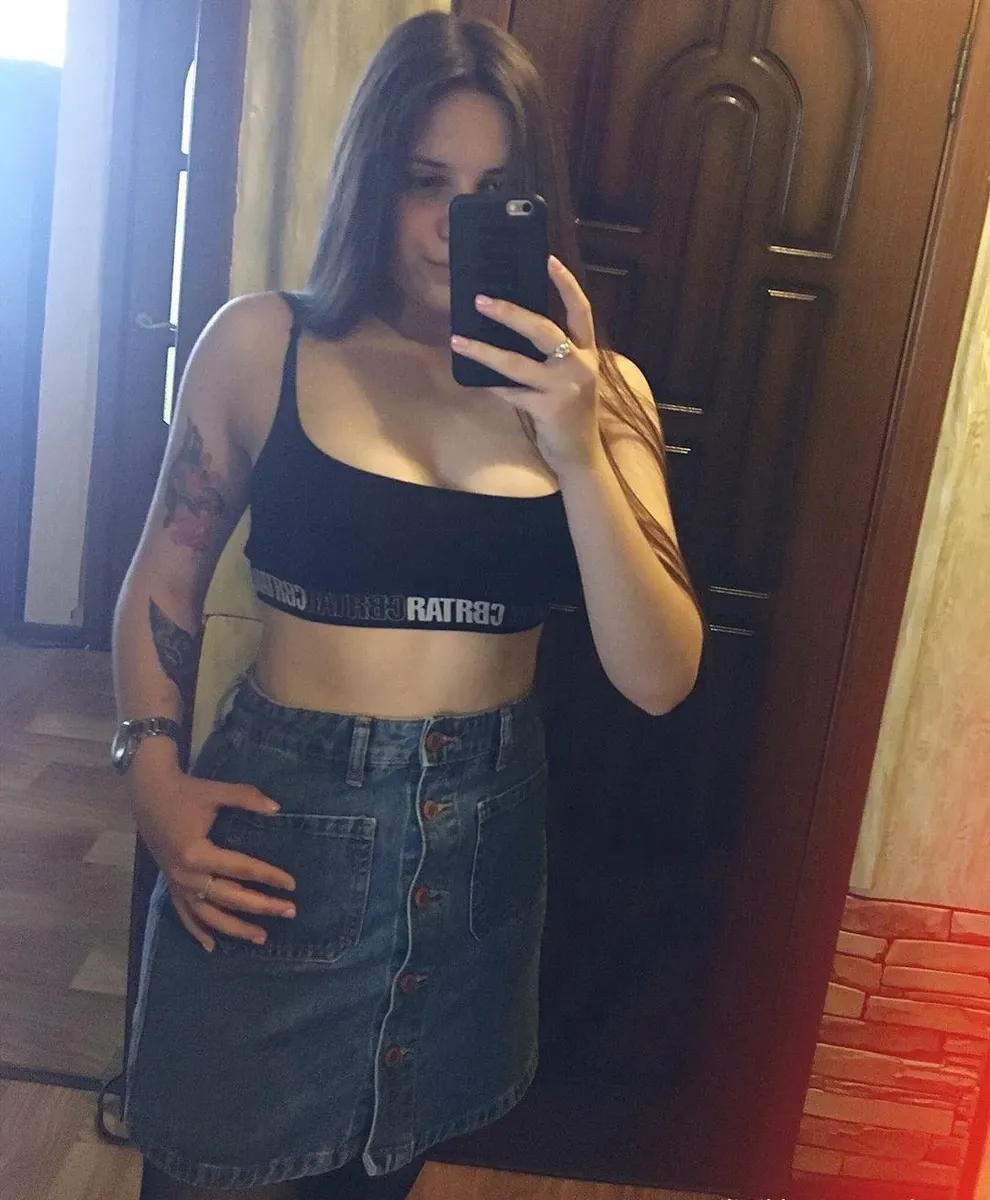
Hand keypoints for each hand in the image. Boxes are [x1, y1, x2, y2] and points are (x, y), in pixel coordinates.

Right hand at [130, 770, 296, 952]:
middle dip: (261, 906)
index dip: (268, 876)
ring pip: (208, 915)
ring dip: (235, 928)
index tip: (292, 885)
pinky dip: (197, 931)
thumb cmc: (185, 791)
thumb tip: (277, 807)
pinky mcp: (170, 884)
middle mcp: (186, 875)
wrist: (148, 793)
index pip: (241, 869)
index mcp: (197, 853)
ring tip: (261, 936)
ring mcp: (176, 884)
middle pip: (229, 897)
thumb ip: (246, 798)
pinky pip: (184, 914)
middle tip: (290, 911)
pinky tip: (212, 947)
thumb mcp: (216, 791)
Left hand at [450, 255, 602, 474]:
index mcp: (588, 353)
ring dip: (484, 351)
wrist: (581, 455)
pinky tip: (478, 380)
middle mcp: (580, 366)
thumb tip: (511, 329)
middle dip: (510, 313)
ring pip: (517, 363)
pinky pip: (511, 392)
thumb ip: (554, 356)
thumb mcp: (570, 378)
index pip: (581, 310)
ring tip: (458, 341)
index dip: (566, 284)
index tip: (548, 259)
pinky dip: (493, 386)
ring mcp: (564, 388)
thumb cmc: (570, 412)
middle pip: (543, 330)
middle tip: (481, 300)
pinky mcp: (548, 409)